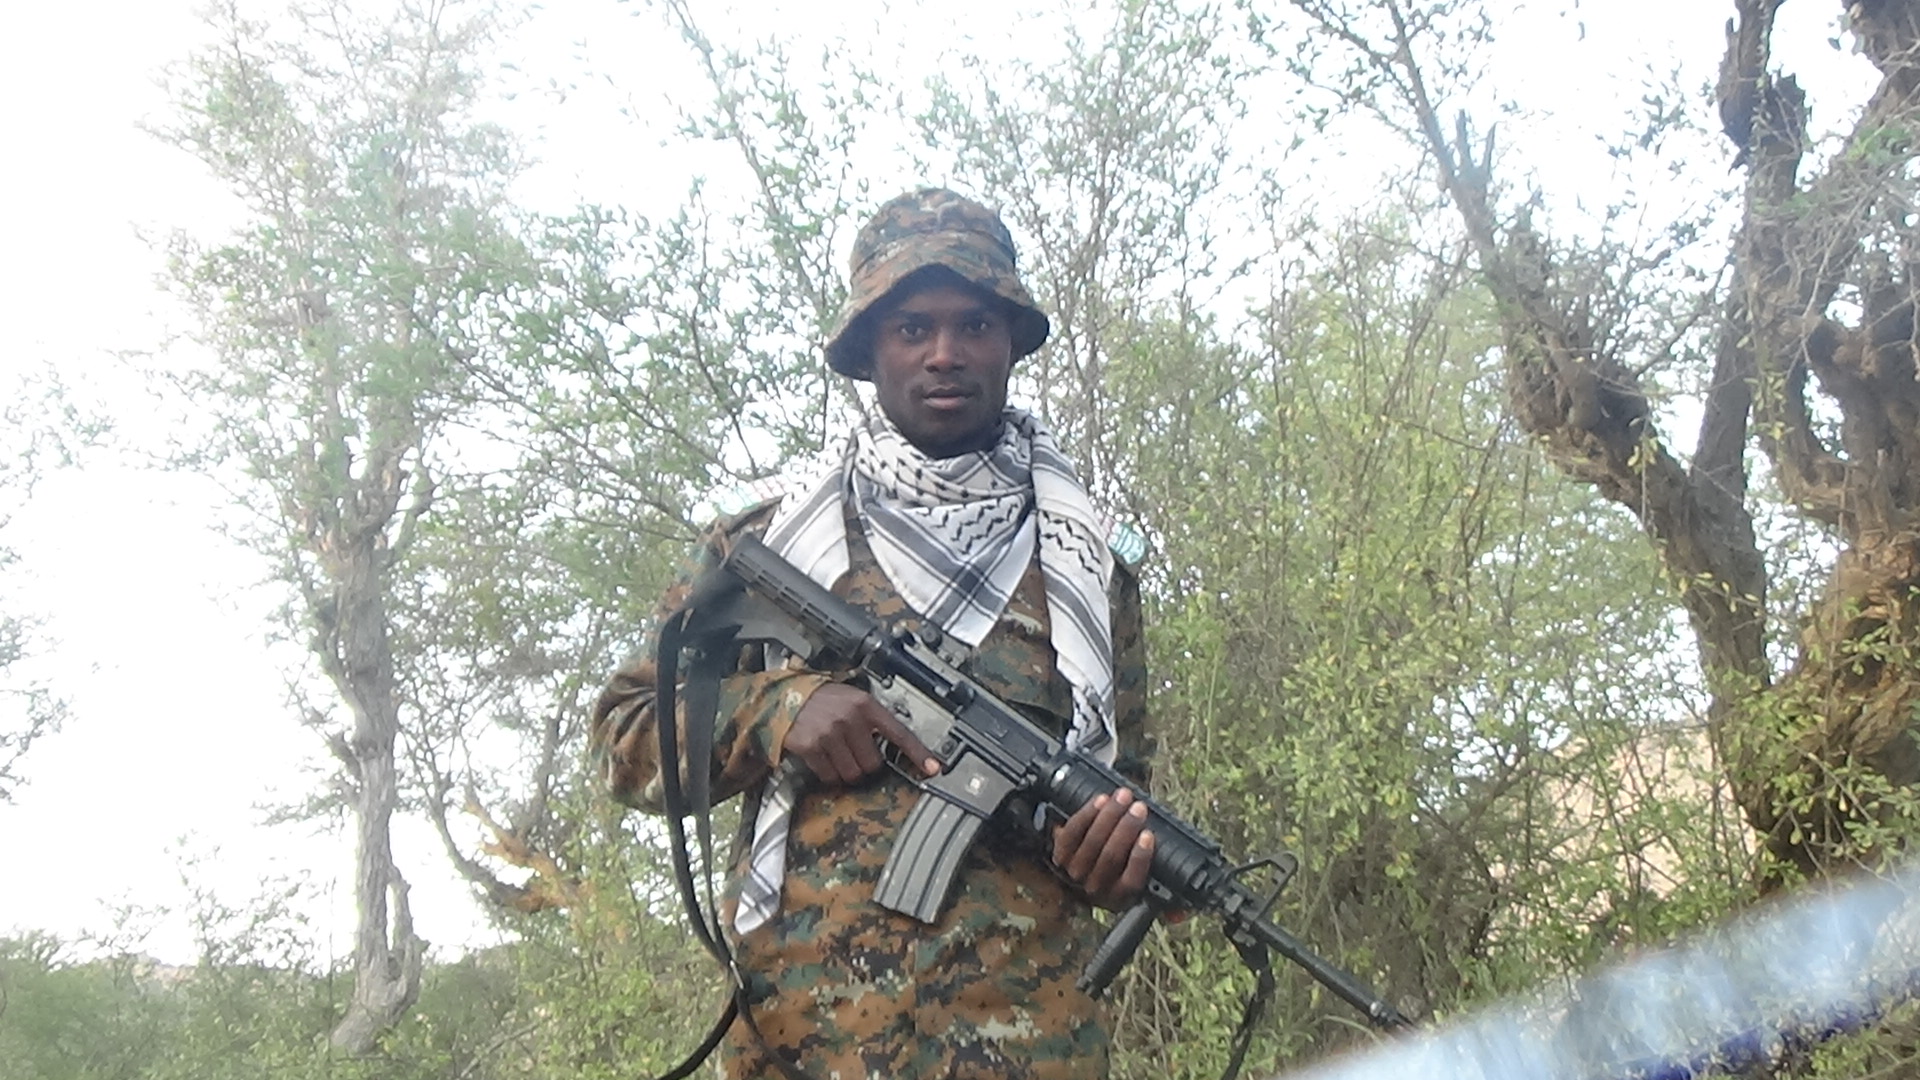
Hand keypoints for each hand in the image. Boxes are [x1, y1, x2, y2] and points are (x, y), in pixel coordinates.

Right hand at [782, 682, 939, 785]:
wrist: (783, 697)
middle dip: (864, 763)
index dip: (918, 754)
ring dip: (846, 770)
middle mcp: (850, 718)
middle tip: (852, 751)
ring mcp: (830, 733)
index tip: (934, 769)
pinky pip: (830, 776)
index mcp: (865, 705)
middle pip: (874, 763)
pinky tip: (822, 758)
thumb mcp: (852, 699)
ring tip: (836, 753)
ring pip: (853, 773)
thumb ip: (873, 719)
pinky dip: (828, 773)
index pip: (899, 733)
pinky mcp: (811, 747)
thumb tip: (894, 746)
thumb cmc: (822, 700)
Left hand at [1051, 786, 1154, 909]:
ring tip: (1123, 797)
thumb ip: (1164, 902)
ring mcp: (1075, 872)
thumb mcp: (1143, 890)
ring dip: (1109, 816)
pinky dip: (1086, 814)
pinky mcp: (1060, 854)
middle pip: (1110, 857)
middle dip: (1126, 828)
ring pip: (1092, 842)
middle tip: (1139, 808)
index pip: (1131, 882)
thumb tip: (1181, 915)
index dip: (1139, 858)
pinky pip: (1072, 832)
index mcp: (1119, 898)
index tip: (1149, 835)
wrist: (1084, 867)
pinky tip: (1100, 801)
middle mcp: (1095, 888)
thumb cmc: (1122, 872)